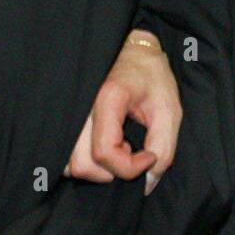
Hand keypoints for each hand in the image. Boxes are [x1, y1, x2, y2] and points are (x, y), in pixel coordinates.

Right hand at [66, 30, 181, 191]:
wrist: (132, 49)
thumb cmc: (152, 77)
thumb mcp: (169, 110)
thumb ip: (164, 148)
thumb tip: (147, 185)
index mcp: (107, 98)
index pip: (105, 153)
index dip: (130, 167)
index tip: (150, 155)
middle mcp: (80, 106)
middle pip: (82, 164)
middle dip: (112, 170)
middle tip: (132, 149)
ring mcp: (69, 112)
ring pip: (67, 163)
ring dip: (96, 167)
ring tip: (118, 145)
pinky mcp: (65, 118)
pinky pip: (64, 154)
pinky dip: (84, 160)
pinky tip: (105, 144)